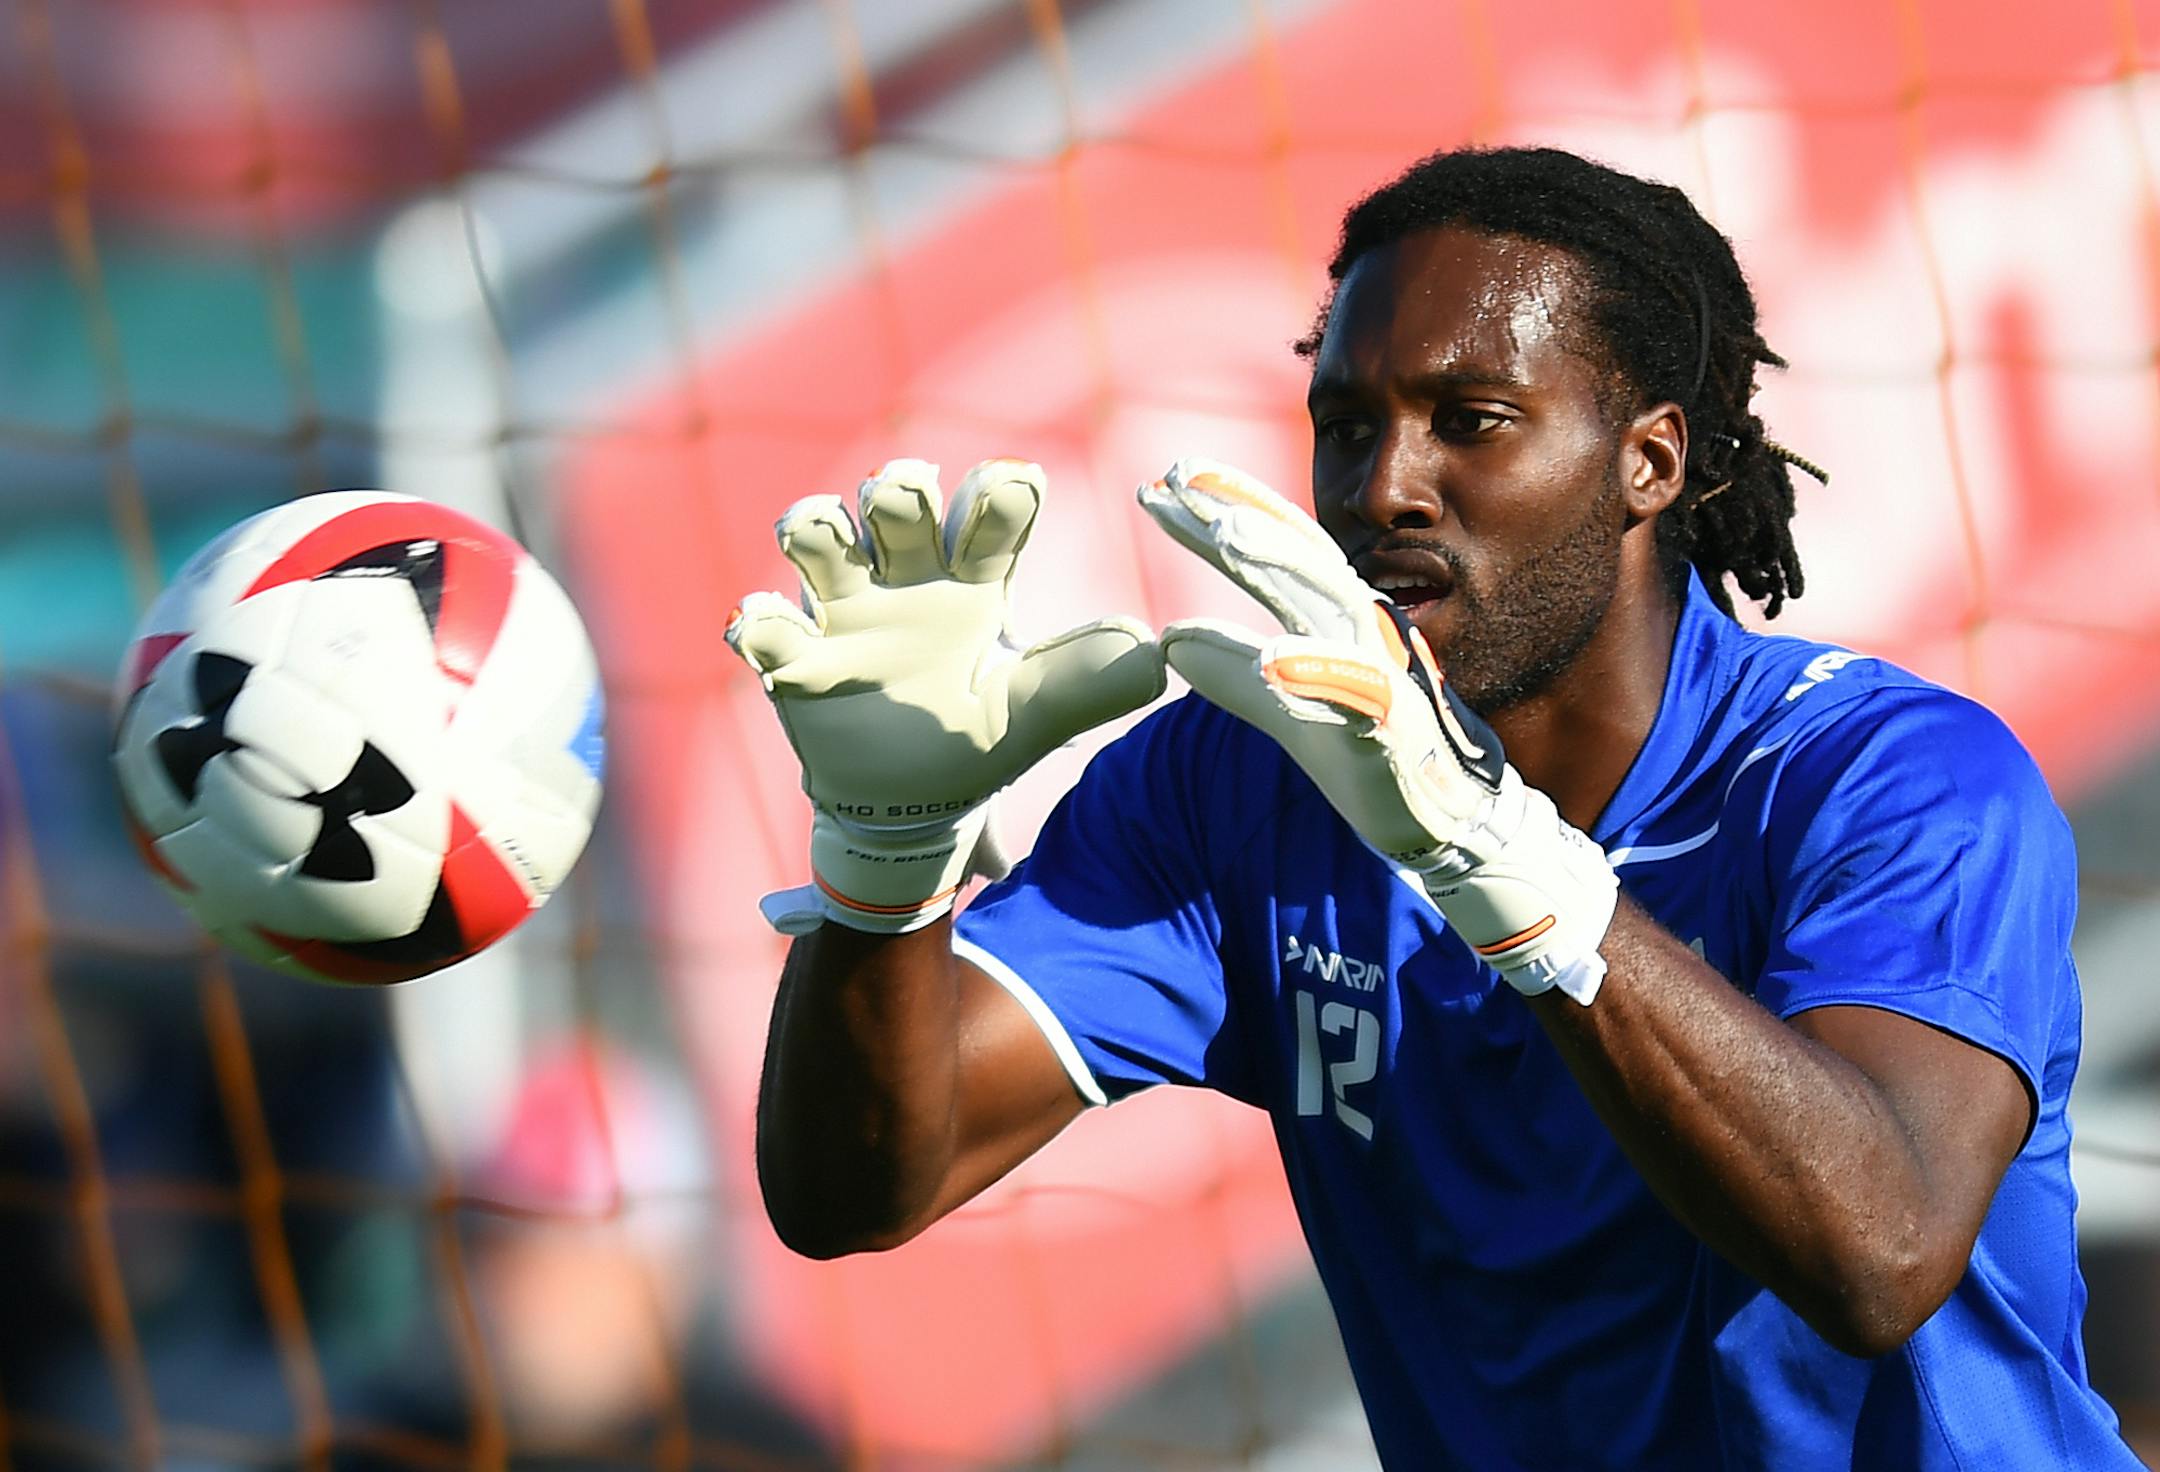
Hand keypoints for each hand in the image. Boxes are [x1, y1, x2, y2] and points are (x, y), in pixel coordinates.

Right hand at [729, 458, 1164, 932]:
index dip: (997, 491)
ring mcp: (844, 613)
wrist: (910, 805)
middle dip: (897, 488)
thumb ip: (1088, 682)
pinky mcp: (795, 659)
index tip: (1013, 487)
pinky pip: (761, 626)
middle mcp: (905, 577)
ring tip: (823, 535)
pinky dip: (759, 623)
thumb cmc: (975, 737)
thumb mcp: (1035, 715)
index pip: (987, 509)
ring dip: (816, 523)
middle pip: (894, 497)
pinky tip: (770, 631)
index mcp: (973, 577)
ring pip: (815, 532)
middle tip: (906, 504)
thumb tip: (1157, 653)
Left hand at [1137, 458, 1617, 1001]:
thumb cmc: (1368, 749)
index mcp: (1333, 618)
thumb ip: (1230, 669)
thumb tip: (1169, 637)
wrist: (1445, 814)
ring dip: (1279, 561)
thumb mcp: (1285, 704)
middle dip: (1241, 510)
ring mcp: (1381, 669)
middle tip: (1176, 478)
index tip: (1163, 484)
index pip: (1277, 550)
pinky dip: (1317, 670)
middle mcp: (1360, 627)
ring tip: (1225, 533)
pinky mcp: (1396, 722)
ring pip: (1331, 599)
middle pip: (1298, 554)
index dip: (1226, 510)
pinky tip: (1271, 661)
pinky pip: (1359, 689)